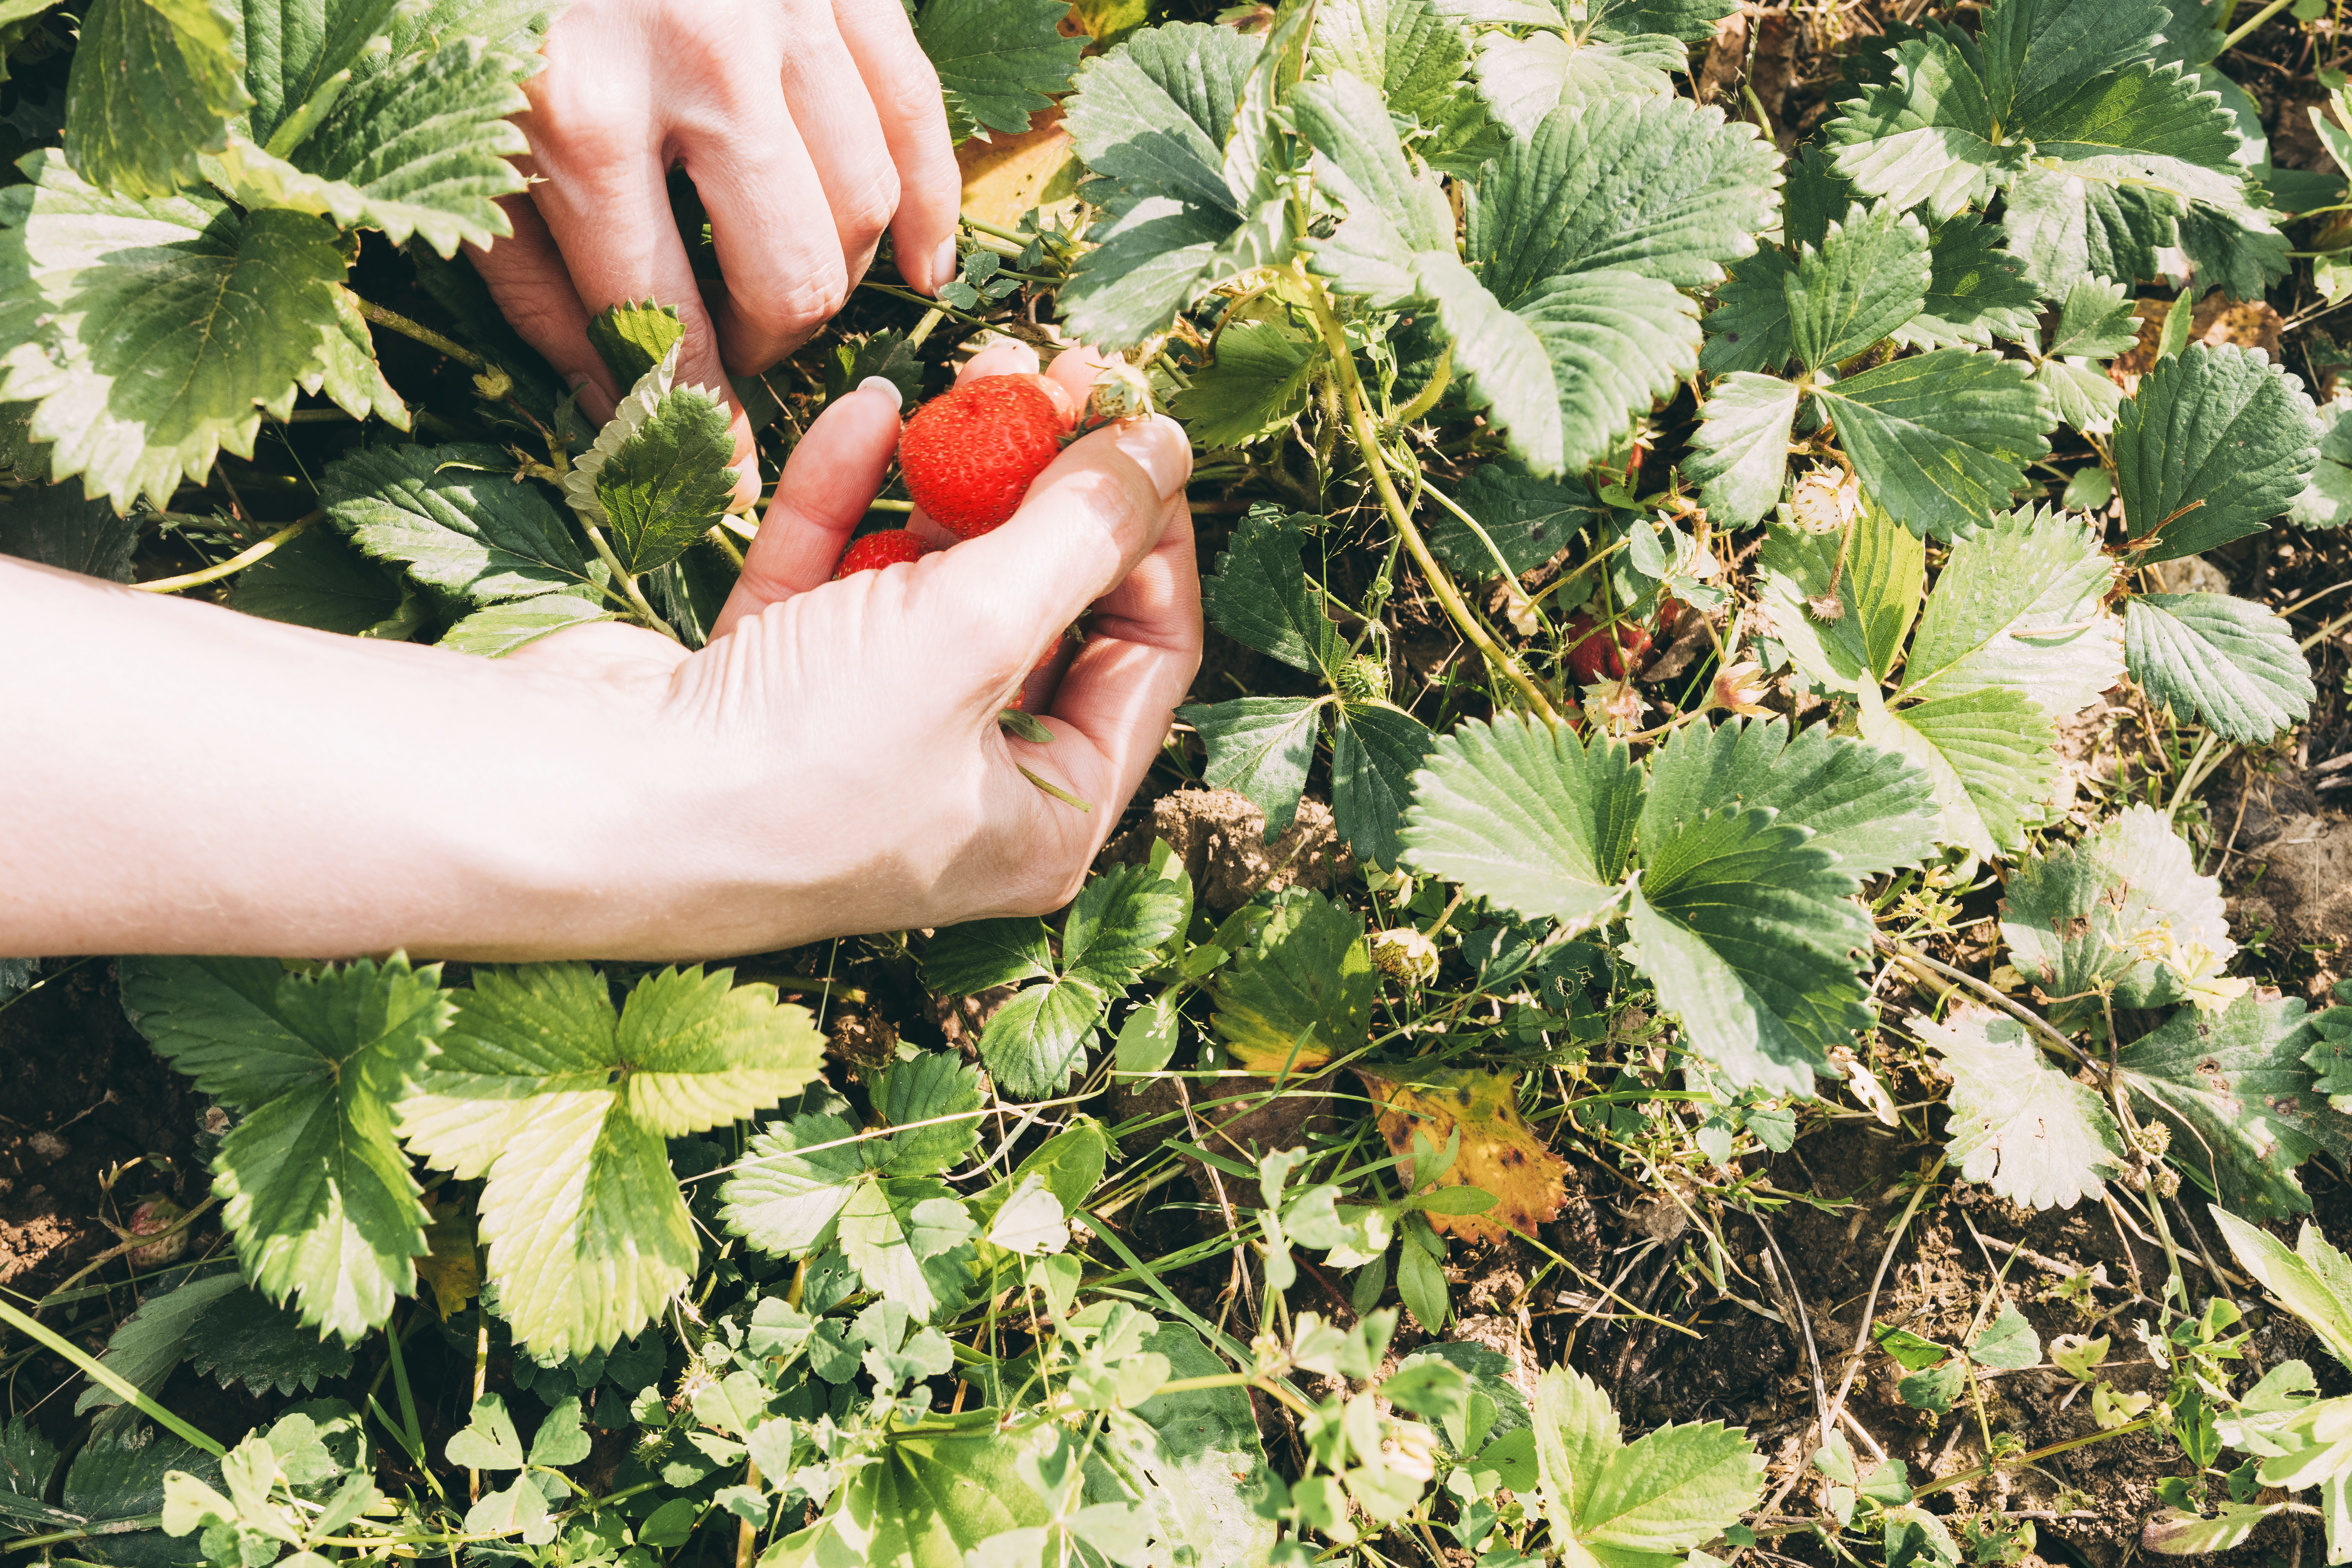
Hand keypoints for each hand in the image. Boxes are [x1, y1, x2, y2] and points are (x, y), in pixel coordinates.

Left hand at [467, 0, 962, 508]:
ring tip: (783, 286)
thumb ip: (530, 273)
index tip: (709, 476)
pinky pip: (918, 112)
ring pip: (862, 203)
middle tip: (732, 347)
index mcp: (576, 114)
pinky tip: (922, 264)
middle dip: (767, 342)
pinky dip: (929, 202)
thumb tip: (618, 404)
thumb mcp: (452, 135)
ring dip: (833, 274)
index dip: (690, 416)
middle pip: (790, 274)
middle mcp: (695, 65)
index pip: (659, 320)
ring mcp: (780, 12)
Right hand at [507, 343, 1200, 953]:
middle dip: (1051, 485)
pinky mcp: (771, 684)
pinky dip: (851, 496)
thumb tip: (1161, 448)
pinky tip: (865, 412)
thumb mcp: (977, 633)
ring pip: (939, 577)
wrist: (585, 801)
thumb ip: (1078, 534)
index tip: (1137, 429)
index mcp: (1043, 817)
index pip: (1146, 656)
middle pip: (1045, 605)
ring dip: (955, 472)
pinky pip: (837, 574)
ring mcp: (865, 732)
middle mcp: (963, 782)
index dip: (1152, 535)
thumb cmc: (800, 758)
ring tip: (975, 366)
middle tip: (1055, 370)